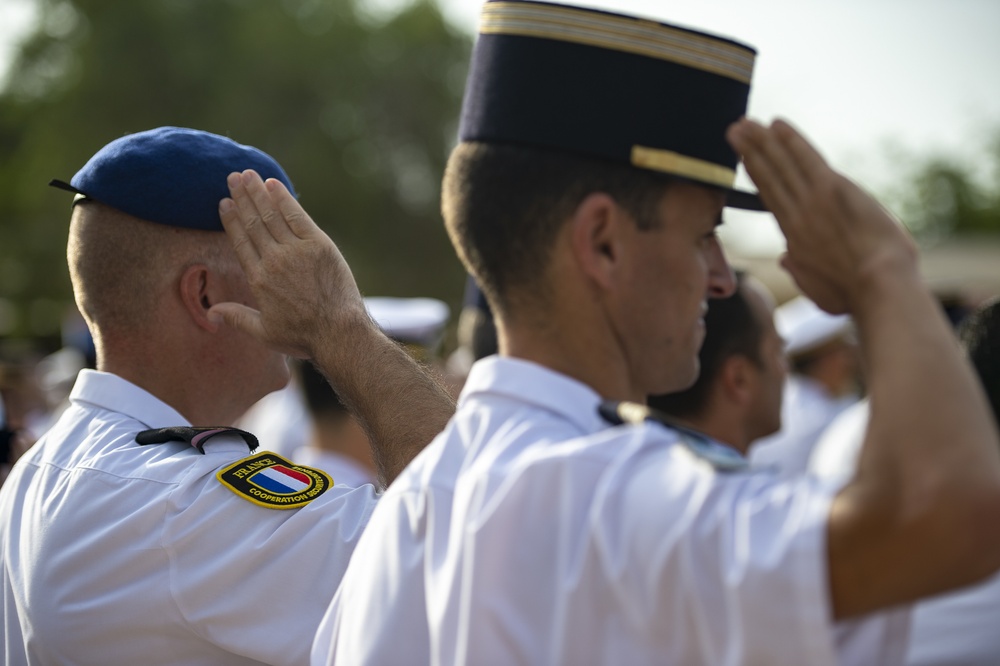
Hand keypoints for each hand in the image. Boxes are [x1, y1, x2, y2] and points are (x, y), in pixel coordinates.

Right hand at [210, 170, 371, 359]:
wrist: (337, 333)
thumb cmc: (303, 336)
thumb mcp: (264, 332)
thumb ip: (237, 317)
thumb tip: (210, 314)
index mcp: (258, 279)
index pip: (240, 241)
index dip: (231, 220)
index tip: (224, 203)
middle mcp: (273, 260)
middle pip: (253, 222)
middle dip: (242, 198)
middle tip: (232, 177)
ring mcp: (296, 251)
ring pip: (272, 215)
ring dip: (258, 193)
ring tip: (248, 174)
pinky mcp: (319, 245)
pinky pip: (297, 216)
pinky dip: (284, 199)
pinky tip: (274, 185)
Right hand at [726, 118, 917, 313]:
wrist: (878, 288)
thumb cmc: (854, 295)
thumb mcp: (819, 290)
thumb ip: (799, 271)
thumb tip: (785, 259)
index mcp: (794, 239)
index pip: (771, 198)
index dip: (756, 175)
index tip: (744, 158)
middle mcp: (797, 216)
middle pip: (769, 177)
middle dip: (750, 152)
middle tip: (734, 131)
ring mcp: (813, 201)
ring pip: (782, 164)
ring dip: (762, 141)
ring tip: (746, 123)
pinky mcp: (833, 189)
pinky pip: (806, 158)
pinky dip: (791, 141)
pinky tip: (778, 124)